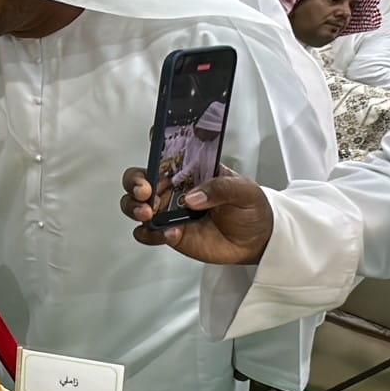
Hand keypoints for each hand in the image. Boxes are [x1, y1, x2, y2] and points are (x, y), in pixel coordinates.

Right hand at [120, 166, 274, 264]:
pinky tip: (166, 234)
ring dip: (134, 207)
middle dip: (134, 183)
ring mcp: (168, 211)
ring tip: (148, 214)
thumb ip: (220, 188)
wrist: (255, 241)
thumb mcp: (244, 190)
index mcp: (189, 170)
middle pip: (139, 179)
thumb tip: (193, 197)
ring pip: (135, 205)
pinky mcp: (168, 233)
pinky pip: (146, 233)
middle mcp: (173, 188)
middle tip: (144, 191)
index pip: (165, 153)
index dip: (154, 149)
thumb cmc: (250, 208)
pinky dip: (149, 234)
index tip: (153, 153)